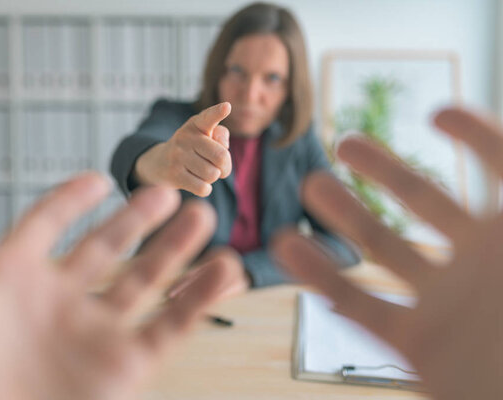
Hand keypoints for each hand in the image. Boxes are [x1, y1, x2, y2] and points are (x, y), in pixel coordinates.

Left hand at [0, 116, 242, 399]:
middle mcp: (55, 304)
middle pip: (107, 248)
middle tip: (167, 192)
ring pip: (146, 281)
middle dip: (138, 218)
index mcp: (9, 278)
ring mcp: (92, 335)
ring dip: (177, 248)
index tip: (96, 180)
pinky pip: (172, 324)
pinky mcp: (124, 367)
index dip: (70, 200)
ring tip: (202, 217)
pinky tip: (221, 268)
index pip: (46, 226)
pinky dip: (202, 296)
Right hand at [134, 102, 231, 196]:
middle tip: (219, 168)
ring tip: (203, 173)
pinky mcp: (174, 175)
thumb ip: (220, 135)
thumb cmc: (192, 148)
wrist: (160, 163)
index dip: (218, 112)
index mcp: (196, 124)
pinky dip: (205, 188)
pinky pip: (203, 188)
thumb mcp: (204, 136)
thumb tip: (224, 145)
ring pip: (213, 174)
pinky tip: (197, 182)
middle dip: (225, 167)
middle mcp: (185, 137)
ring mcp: (178, 156)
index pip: (208, 117)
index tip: (226, 107)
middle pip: (221, 157)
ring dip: (213, 178)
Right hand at [273, 107, 502, 399]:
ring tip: (313, 184)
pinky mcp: (414, 344)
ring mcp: (441, 303)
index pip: (498, 169)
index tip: (436, 115)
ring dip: (345, 214)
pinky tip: (290, 246)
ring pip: (382, 248)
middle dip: (383, 169)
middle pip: (422, 203)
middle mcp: (476, 264)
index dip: (473, 137)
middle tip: (346, 143)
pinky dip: (321, 276)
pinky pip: (359, 304)